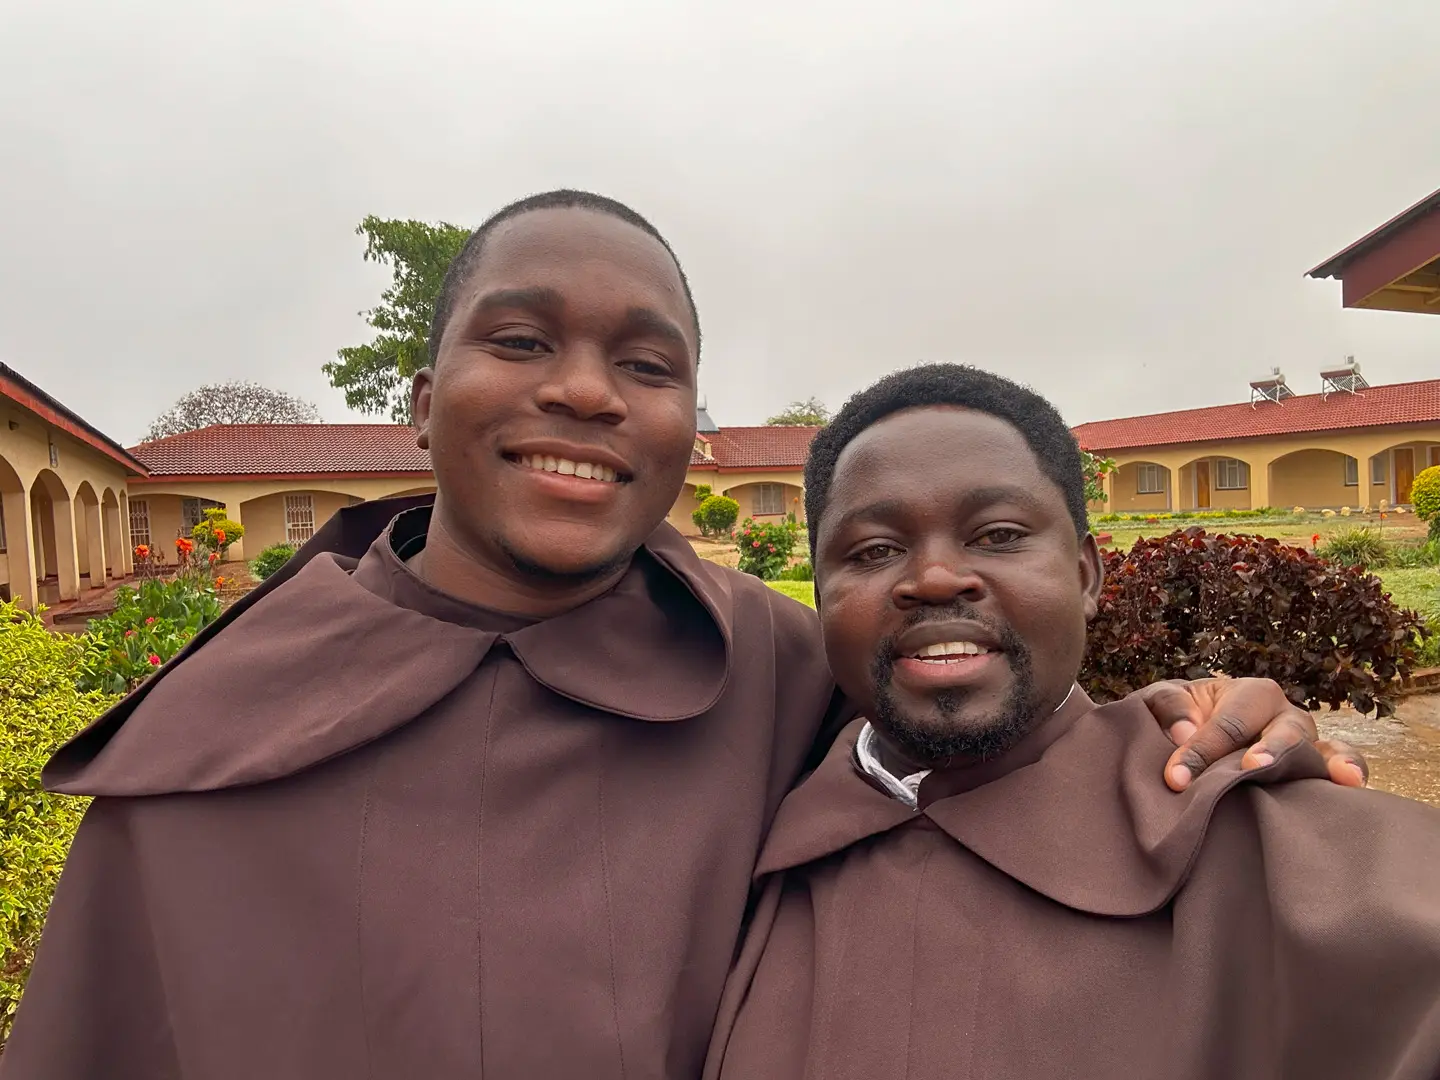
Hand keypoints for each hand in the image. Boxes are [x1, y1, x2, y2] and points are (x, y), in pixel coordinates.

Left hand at [1129, 677, 1368, 791]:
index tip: (1176, 778)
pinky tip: (1354, 786)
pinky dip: (1350, 771)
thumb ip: (1168, 707)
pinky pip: (1337, 766)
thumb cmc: (1176, 718)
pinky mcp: (1313, 770)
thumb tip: (1184, 732)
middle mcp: (1284, 715)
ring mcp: (1305, 743)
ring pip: (1317, 749)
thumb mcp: (1159, 703)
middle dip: (1266, 750)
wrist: (1188, 740)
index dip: (1202, 750)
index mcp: (1250, 693)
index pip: (1229, 722)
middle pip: (1283, 731)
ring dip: (1321, 763)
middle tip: (1250, 768)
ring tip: (1337, 776)